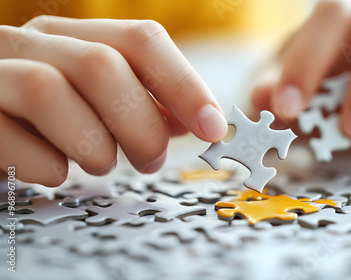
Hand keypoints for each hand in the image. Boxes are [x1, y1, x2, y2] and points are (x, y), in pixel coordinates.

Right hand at [0, 16, 226, 185]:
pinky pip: (11, 141)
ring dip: (94, 145)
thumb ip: (144, 104)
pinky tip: (54, 171)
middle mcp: (29, 44)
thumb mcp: (97, 103)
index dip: (184, 84)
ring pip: (49, 91)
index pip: (141, 40)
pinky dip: (48, 167)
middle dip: (140, 124)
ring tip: (102, 164)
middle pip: (101, 65)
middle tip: (150, 160)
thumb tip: (196, 120)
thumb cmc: (44, 119)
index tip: (213, 127)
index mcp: (71, 37)